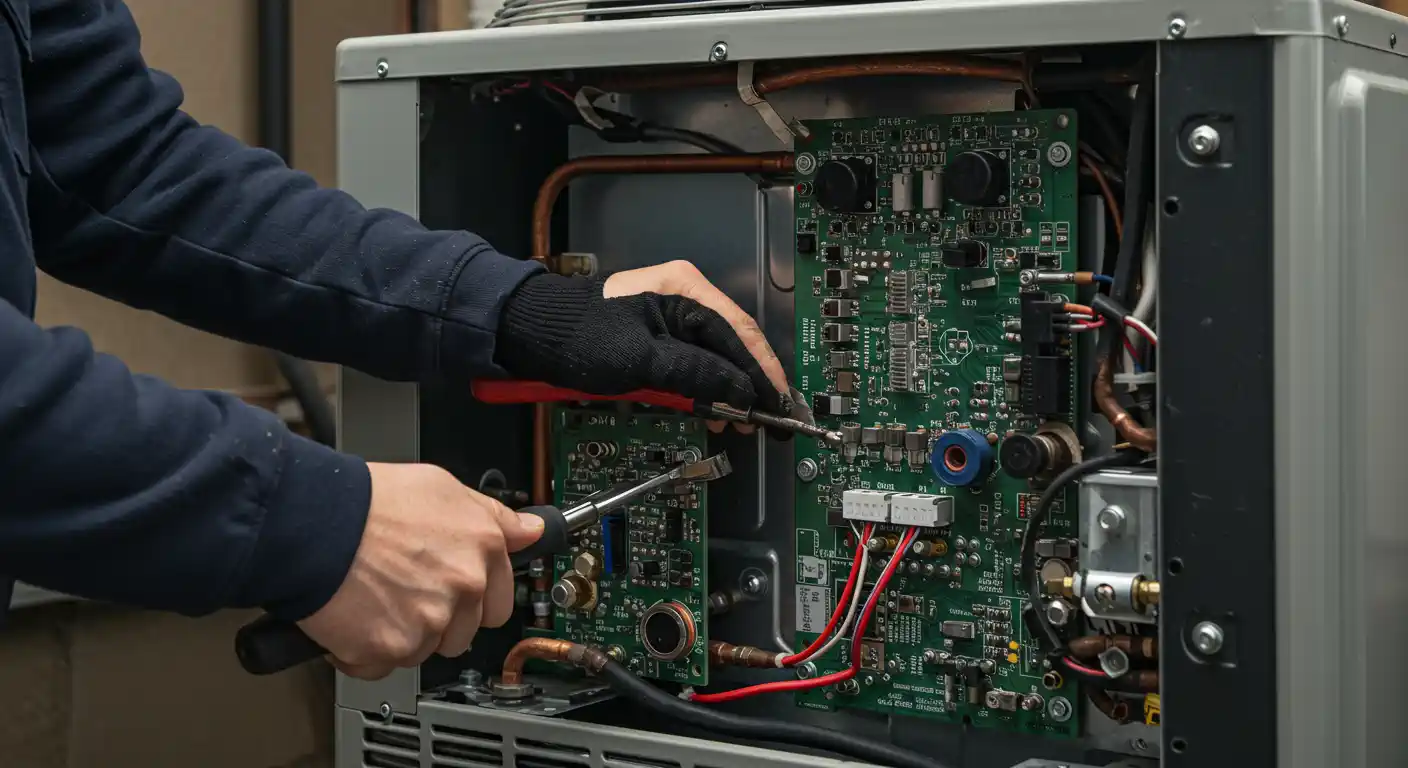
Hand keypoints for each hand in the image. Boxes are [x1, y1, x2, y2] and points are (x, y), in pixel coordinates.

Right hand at [297, 462, 543, 679]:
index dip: (471, 597)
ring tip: (374, 598)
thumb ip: (492, 515)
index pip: (501, 599)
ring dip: (401, 635)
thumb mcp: (441, 486)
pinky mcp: (393, 648)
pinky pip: (383, 666)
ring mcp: (431, 621)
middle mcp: (464, 586)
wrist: (313, 521)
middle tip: (404, 592)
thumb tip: (530, 531)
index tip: (452, 594)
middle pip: (464, 630)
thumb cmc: (367, 501)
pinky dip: (364, 653)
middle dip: (439, 619)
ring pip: (425, 649)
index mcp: (483, 547)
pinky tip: (353, 618)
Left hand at [496, 261, 790, 426]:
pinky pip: (693, 362)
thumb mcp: (643, 361)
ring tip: (736, 422)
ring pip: (715, 356)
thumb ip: (697, 375)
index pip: (742, 334)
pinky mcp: (657, 335)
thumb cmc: (581, 338)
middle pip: (734, 345)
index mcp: (686, 290)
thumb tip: (741, 391)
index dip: (765, 373)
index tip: (780, 404)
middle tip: (764, 421)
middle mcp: (685, 296)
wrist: (533, 332)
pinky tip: (710, 409)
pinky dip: (704, 387)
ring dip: (728, 390)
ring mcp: (671, 315)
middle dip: (750, 385)